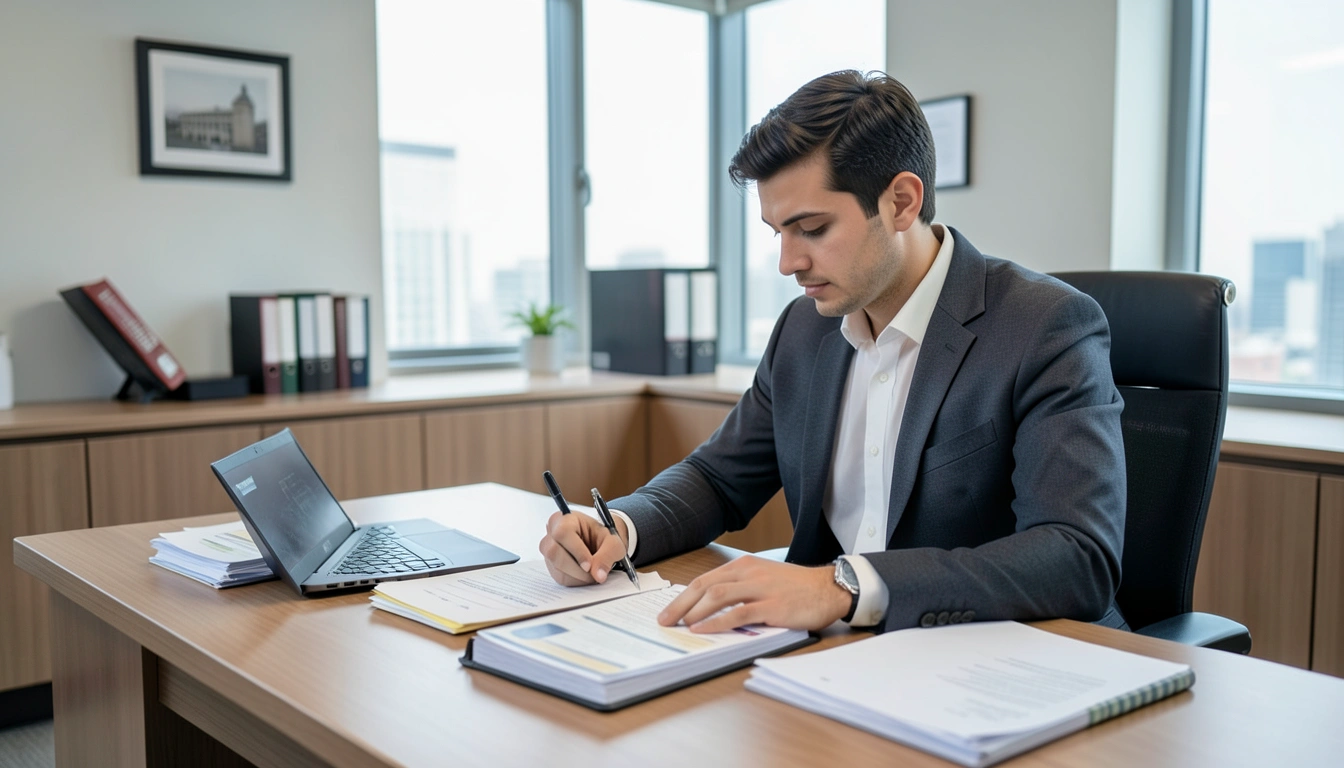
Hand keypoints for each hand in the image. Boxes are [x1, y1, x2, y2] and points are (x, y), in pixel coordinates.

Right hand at [538, 511, 628, 586]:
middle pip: (554, 552)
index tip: (589, 565)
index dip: (576, 551)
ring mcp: (549, 550)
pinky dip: (575, 580)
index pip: (563, 533)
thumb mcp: (613, 542)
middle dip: (577, 568)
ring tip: (592, 573)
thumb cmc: (603, 537)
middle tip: (594, 573)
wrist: (600, 544)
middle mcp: (552, 533)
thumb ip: (608, 555)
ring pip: (556, 568)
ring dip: (578, 576)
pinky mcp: (551, 565)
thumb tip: (598, 575)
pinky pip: (559, 577)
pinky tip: (585, 574)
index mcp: (566, 519)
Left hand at [657, 556, 850, 632]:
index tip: (668, 610)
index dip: (683, 596)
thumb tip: (710, 607)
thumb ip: (740, 588)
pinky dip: (716, 622)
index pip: (705, 579)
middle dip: (680, 604)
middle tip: (664, 620)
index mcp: (744, 565)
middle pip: (704, 586)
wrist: (829, 588)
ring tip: (679, 625)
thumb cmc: (797, 587)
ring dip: (693, 611)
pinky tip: (703, 629)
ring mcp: (760, 589)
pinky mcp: (771, 606)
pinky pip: (738, 613)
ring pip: (717, 596)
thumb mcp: (764, 579)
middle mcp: (748, 573)